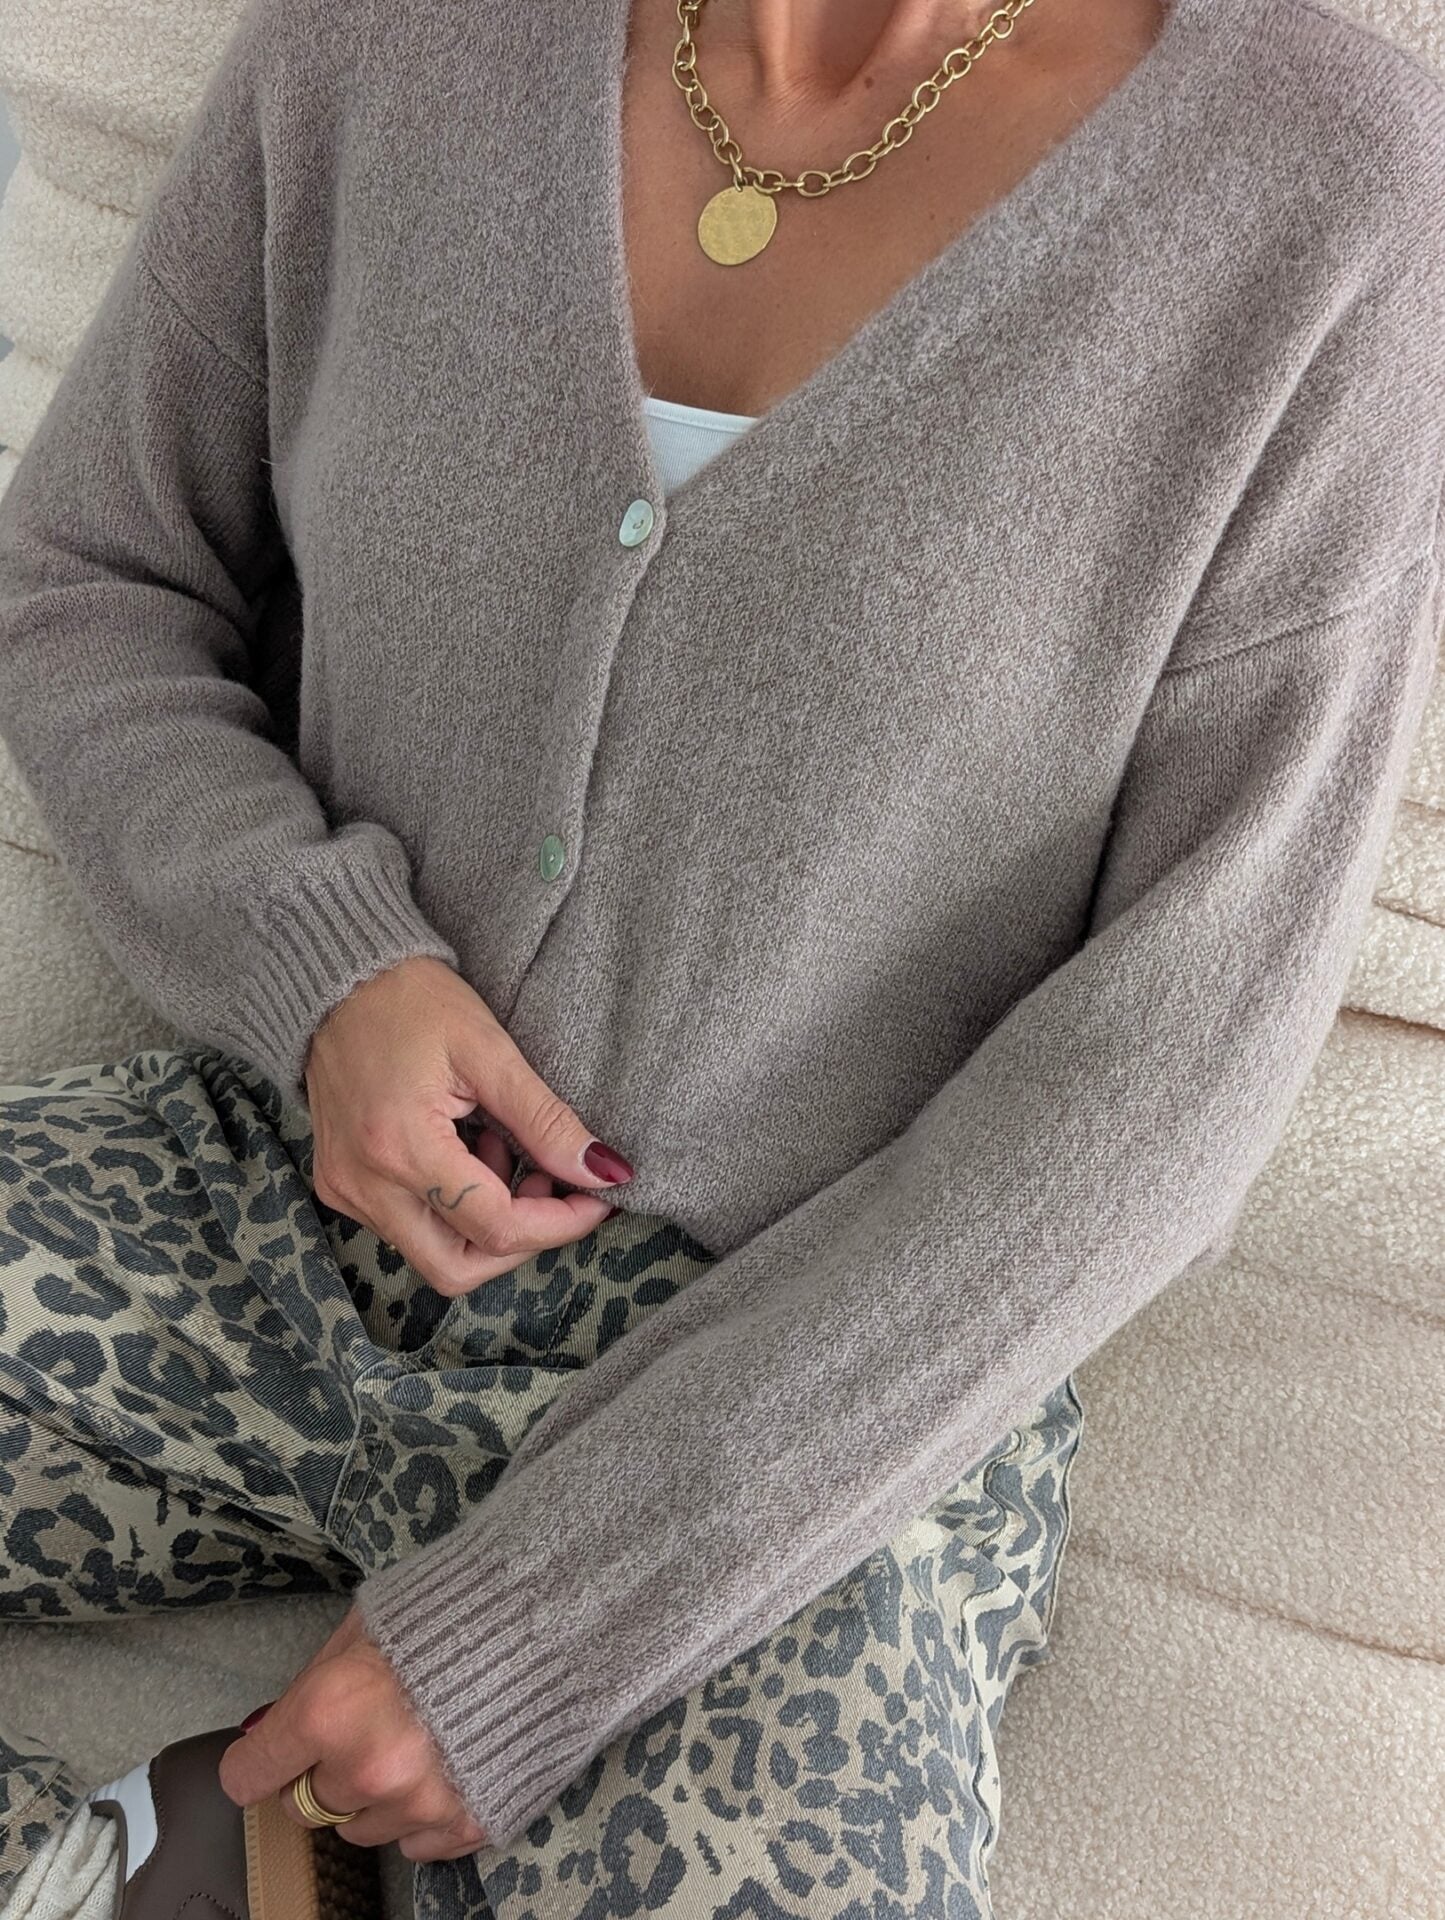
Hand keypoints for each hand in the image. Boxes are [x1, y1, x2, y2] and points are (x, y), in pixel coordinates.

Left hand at [218, 1609, 485, 1862]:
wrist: (546, 1622)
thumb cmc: (449, 1609)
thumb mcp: (364, 1626)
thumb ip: (314, 1682)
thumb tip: (272, 1730)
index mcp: (328, 1709)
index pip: (250, 1775)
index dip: (258, 1761)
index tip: (267, 1757)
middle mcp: (366, 1768)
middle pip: (304, 1805)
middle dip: (323, 1772)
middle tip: (362, 1730)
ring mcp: (416, 1803)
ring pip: (357, 1829)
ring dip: (372, 1796)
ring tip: (412, 1742)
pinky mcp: (464, 1823)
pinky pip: (412, 1846)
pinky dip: (419, 1812)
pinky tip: (443, 1765)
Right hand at [302, 954, 633, 1295]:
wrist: (336, 978)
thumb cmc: (411, 1000)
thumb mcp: (489, 1050)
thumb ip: (546, 1119)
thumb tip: (604, 1172)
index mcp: (400, 1146)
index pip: (496, 1228)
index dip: (559, 1223)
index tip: (597, 1197)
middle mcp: (364, 1184)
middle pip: (458, 1269)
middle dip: (520, 1241)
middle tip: (552, 1186)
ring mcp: (345, 1190)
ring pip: (433, 1254)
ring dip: (487, 1223)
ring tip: (505, 1152)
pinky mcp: (340, 1185)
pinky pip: (407, 1228)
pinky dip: (453, 1209)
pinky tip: (470, 1151)